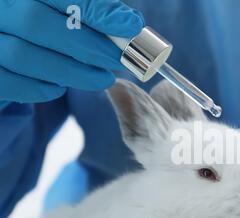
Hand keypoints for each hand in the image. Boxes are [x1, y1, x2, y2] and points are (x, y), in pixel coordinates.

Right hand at [0, 0, 143, 103]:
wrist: (5, 44)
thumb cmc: (44, 26)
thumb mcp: (65, 12)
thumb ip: (91, 12)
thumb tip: (131, 24)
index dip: (96, 10)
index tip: (131, 26)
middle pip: (36, 22)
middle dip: (87, 45)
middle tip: (118, 60)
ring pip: (24, 56)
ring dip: (72, 72)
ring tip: (103, 79)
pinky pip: (10, 83)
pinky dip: (41, 89)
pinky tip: (61, 88)